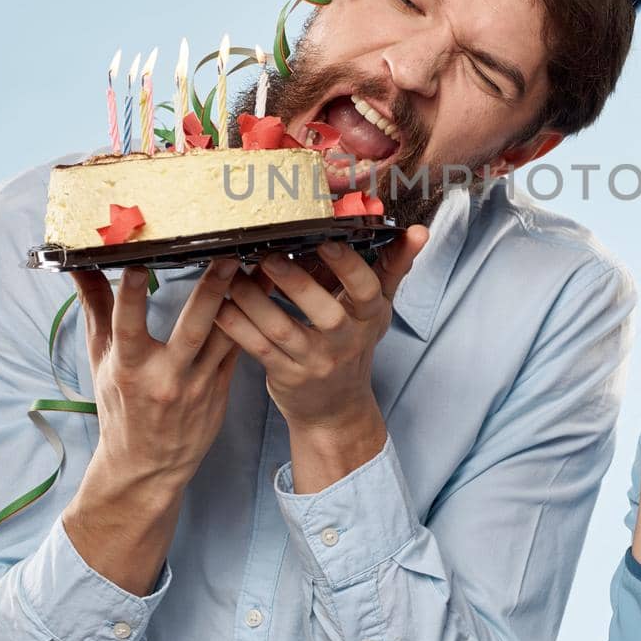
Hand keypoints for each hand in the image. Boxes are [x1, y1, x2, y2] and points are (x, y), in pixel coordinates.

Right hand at [69, 259, 241, 498]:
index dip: (130, 298)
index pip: (127, 327)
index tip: (136, 266)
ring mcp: (197, 384)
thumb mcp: (101, 360)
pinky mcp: (220, 388)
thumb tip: (78, 265)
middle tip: (226, 258)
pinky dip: (251, 321)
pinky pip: (238, 349)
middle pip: (192, 330)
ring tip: (260, 267)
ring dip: (244, 302)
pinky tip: (265, 294)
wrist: (147, 466)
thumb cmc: (120, 407)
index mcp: (129, 369)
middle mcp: (165, 377)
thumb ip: (95, 309)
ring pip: (225, 337)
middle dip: (210, 293)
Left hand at [214, 226, 428, 432]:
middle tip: (268, 253)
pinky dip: (236, 324)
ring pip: (281, 328)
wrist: (336, 409)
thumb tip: (420, 231)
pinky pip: (257, 347)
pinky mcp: (285, 375)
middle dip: (295, 281)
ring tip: (233, 273)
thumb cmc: (353, 346)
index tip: (326, 240)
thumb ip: (394, 267)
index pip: (367, 290)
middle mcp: (345, 342)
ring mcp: (314, 362)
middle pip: (324, 311)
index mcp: (370, 318)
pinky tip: (220, 303)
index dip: (348, 266)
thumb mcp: (378, 310)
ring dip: (254, 299)